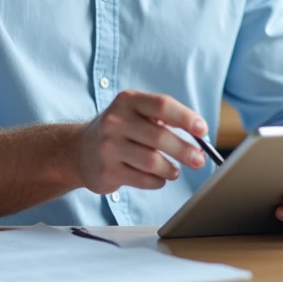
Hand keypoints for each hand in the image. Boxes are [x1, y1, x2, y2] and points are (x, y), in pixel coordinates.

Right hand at [72, 90, 208, 194]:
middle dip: (185, 150)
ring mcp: (109, 147)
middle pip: (160, 136)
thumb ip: (164, 119)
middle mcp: (115, 121)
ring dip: (171, 169)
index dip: (186, 117)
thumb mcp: (135, 113)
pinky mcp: (107, 170)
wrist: (79, 150)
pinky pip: (143, 179)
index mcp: (128, 100)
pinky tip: (158, 177)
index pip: (162, 105)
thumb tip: (199, 136)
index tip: (202, 130)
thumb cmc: (119, 130)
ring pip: (153, 161)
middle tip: (199, 160)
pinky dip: (157, 181)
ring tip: (174, 170)